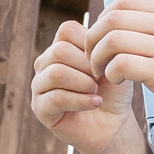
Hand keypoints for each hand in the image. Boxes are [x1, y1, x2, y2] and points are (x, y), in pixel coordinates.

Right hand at [31, 18, 133, 153]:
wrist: (114, 124)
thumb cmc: (113, 91)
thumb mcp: (114, 63)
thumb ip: (101, 46)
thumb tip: (91, 41)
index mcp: (61, 46)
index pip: (66, 30)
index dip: (89, 44)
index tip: (104, 61)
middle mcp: (45, 63)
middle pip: (59, 50)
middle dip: (86, 66)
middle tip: (100, 79)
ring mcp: (39, 85)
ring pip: (56, 73)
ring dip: (83, 83)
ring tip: (96, 92)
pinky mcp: (39, 108)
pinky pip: (55, 97)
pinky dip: (80, 100)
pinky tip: (94, 103)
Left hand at [87, 0, 153, 136]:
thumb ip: (153, 29)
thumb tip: (115, 22)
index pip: (123, 1)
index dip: (102, 20)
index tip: (101, 42)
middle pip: (113, 18)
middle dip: (93, 39)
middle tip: (94, 60)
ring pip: (113, 39)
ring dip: (98, 58)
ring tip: (102, 72)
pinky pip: (121, 63)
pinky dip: (110, 73)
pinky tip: (117, 81)